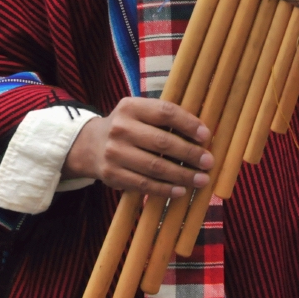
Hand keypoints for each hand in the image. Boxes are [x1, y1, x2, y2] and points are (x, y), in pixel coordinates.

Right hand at [63, 97, 212, 198]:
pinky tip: (181, 190)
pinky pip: (144, 184)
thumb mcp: (140, 113)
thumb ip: (165, 119)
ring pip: (155, 167)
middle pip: (162, 142)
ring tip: (201, 179)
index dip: (188, 124)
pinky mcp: (112, 175)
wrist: (89, 145)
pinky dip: (165, 189)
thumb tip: (203, 135)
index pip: (165, 113)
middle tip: (208, 162)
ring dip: (182, 175)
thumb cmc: (128, 127)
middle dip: (190, 153)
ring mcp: (114, 152)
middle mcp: (120, 128)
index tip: (206, 136)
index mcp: (131, 107)